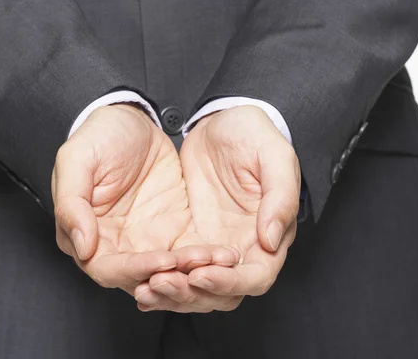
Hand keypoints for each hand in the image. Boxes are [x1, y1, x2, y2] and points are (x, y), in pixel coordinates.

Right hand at [52, 104, 239, 296]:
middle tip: (201, 267)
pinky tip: (224, 253)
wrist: (134, 118)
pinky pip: (189, 254)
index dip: (134, 269)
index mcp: (86, 234)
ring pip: (169, 273)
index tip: (163, 259)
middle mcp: (116, 246)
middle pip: (141, 279)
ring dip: (193, 273)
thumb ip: (72, 203)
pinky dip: (205, 258)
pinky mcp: (172, 232)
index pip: (107, 269)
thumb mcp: (77, 159)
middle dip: (172, 279)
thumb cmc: (99, 135)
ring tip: (219, 261)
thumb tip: (82, 247)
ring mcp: (145, 242)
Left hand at [135, 105, 299, 311]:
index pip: (256, 276)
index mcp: (268, 232)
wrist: (221, 121)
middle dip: (192, 295)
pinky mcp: (189, 238)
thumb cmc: (253, 134)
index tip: (201, 274)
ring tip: (144, 287)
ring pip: (195, 288)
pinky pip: (175, 269)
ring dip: (171, 293)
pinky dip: (158, 280)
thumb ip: (280, 197)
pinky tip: (138, 283)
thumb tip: (272, 241)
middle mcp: (242, 247)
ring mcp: (213, 244)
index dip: (229, 282)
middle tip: (161, 282)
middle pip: (222, 293)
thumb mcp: (273, 155)